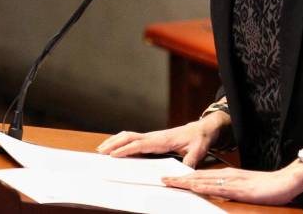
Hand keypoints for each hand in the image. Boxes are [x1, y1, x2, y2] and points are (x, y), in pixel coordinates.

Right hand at [96, 113, 228, 167]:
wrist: (202, 129)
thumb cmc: (199, 139)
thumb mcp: (198, 151)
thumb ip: (189, 162)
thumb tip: (182, 173)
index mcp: (163, 140)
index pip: (141, 144)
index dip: (126, 149)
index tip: (113, 155)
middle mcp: (155, 136)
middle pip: (130, 137)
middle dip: (114, 143)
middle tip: (100, 152)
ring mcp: (152, 136)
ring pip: (129, 136)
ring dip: (115, 141)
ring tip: (101, 149)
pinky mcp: (152, 139)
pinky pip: (133, 139)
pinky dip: (121, 141)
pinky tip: (114, 147)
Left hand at [162, 165, 302, 205]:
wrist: (286, 181)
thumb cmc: (268, 187)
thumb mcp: (246, 190)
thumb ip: (231, 192)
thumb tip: (217, 197)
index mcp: (228, 176)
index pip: (202, 177)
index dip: (185, 178)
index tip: (170, 180)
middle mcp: (227, 176)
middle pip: (198, 177)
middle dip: (179, 179)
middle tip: (162, 180)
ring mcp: (233, 181)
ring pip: (203, 180)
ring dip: (186, 181)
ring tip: (170, 182)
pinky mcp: (240, 189)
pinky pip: (217, 188)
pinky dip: (203, 187)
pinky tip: (194, 187)